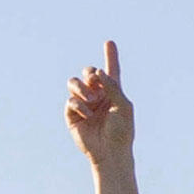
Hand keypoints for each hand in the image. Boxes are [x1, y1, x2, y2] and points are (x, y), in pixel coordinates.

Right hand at [64, 39, 133, 164]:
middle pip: (88, 73)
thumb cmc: (122, 131)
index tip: (109, 42)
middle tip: (95, 80)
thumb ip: (112, 87)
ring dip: (81, 87)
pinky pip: (70, 101)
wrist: (110, 151)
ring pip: (74, 83)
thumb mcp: (123, 106)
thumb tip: (98, 72)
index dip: (110, 57)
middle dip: (90, 73)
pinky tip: (87, 114)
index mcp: (113, 93)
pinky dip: (78, 105)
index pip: (110, 72)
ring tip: (91, 99)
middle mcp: (97, 96)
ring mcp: (84, 104)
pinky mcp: (72, 115)